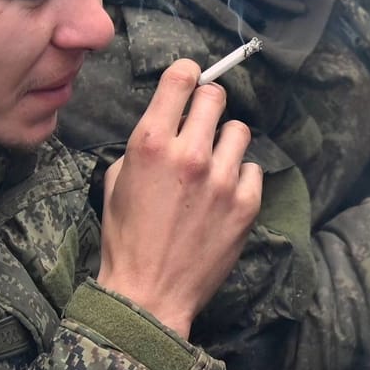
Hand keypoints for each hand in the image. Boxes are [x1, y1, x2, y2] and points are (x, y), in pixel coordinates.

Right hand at [95, 60, 260, 336]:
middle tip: (201, 124)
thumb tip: (165, 127)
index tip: (189, 81)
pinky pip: (252, 170)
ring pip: (239, 132)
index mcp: (151, 142)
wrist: (149, 294)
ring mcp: (222, 179)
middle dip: (207, 105)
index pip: (181, 78)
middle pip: (216, 97)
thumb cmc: (125, 240)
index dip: (187, 75)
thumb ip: (142, 146)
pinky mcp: (246, 204)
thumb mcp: (117, 182)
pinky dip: (239, 178)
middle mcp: (191, 153)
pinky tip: (223, 196)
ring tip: (213, 166)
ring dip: (225, 143)